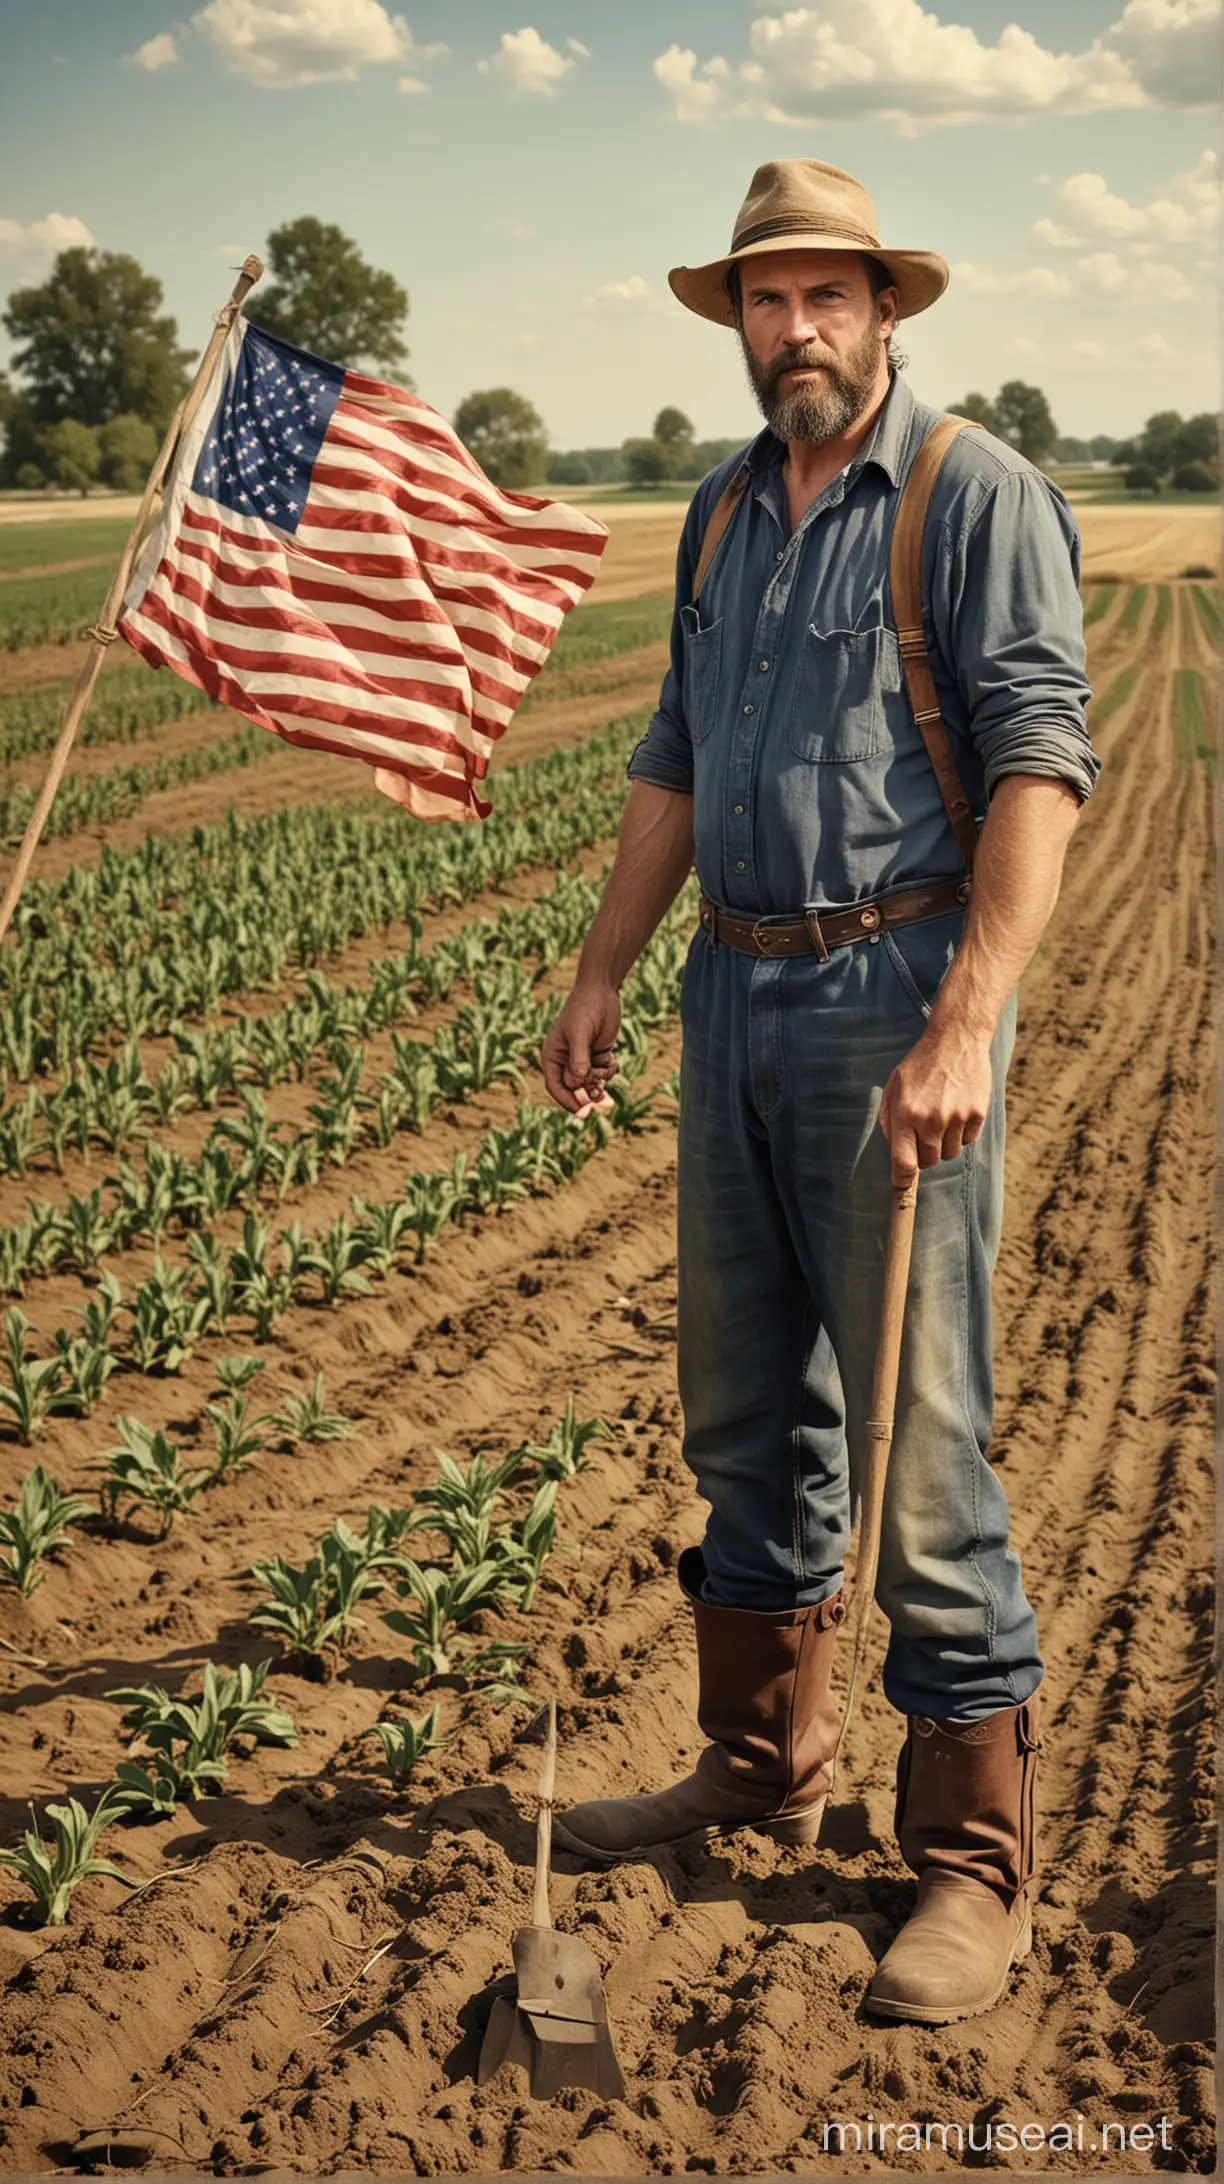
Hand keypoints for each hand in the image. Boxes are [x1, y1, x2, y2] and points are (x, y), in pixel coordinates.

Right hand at [541, 979, 621, 1118]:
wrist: (602, 993)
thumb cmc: (585, 1009)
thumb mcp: (580, 1032)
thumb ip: (579, 1057)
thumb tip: (577, 1082)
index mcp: (552, 1056)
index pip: (555, 1086)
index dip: (568, 1101)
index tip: (582, 1112)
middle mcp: (565, 1061)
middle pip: (574, 1089)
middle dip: (588, 1092)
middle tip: (602, 1096)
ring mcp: (582, 1060)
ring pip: (590, 1084)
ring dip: (601, 1081)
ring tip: (607, 1066)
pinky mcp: (597, 1056)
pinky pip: (602, 1075)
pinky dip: (608, 1072)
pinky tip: (613, 1061)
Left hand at [878, 1021, 993, 1186]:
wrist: (957, 1040)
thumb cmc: (921, 1064)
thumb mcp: (894, 1086)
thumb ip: (889, 1120)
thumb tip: (894, 1152)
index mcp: (906, 1113)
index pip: (903, 1161)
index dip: (902, 1179)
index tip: (902, 1186)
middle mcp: (931, 1119)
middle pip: (928, 1162)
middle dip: (923, 1154)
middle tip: (923, 1133)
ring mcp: (956, 1118)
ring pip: (949, 1154)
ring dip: (944, 1143)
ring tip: (941, 1116)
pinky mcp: (977, 1114)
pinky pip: (967, 1141)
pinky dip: (962, 1133)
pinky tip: (957, 1110)